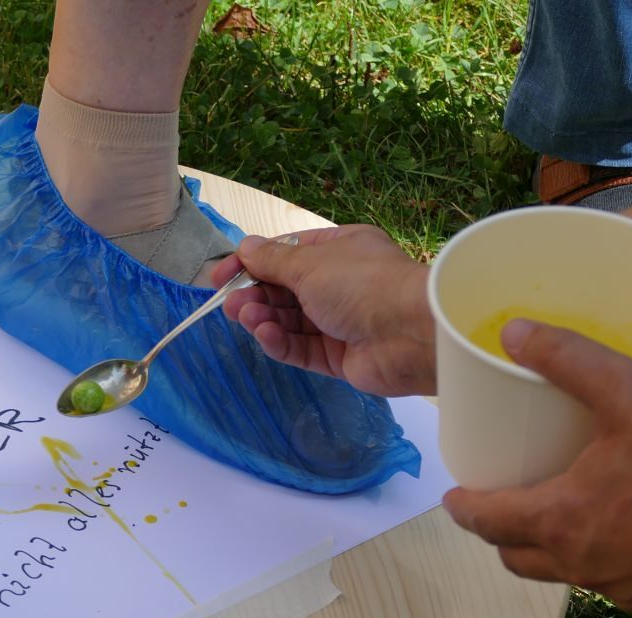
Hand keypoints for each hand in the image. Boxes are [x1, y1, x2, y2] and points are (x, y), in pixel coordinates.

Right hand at [211, 226, 436, 396]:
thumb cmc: (361, 283)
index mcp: (339, 251)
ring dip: (264, 317)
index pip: (287, 254)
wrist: (411, 333)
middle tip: (229, 304)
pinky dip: (280, 342)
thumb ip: (273, 260)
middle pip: (285, 290)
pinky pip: (301, 348)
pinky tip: (265, 335)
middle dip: (255, 295)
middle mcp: (339, 284)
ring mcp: (339, 322)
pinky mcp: (338, 356)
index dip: (252, 263)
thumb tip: (245, 246)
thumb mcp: (310, 262)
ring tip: (245, 317)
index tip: (220, 276)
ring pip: (290, 320)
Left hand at [443, 320, 631, 612]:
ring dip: (549, 550)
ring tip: (556, 515)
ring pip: (563, 573)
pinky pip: (612, 585)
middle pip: (516, 556)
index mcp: (561, 520)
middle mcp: (582, 563)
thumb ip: (570, 361)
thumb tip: (513, 332)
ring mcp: (623, 587)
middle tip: (498, 504)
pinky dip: (601, 562)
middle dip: (500, 533)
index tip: (453, 497)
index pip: (487, 522)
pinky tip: (618, 534)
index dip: (464, 509)